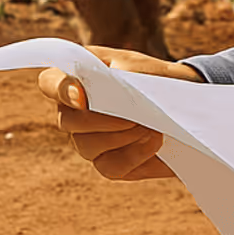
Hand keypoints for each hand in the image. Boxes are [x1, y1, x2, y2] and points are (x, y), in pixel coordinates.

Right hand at [38, 47, 201, 181]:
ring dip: (122, 135)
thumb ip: (117, 74)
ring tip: (149, 124)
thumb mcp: (140, 68)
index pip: (49, 83)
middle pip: (68, 121)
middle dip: (103, 119)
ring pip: (87, 146)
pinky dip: (135, 153)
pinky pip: (110, 166)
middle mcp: (75, 113)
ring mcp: (88, 141)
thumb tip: (100, 91)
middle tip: (135, 113)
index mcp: (77, 78)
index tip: (82, 97)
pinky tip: (154, 140)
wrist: (183, 104)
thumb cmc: (156, 79)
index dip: (59, 90)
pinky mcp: (109, 165)